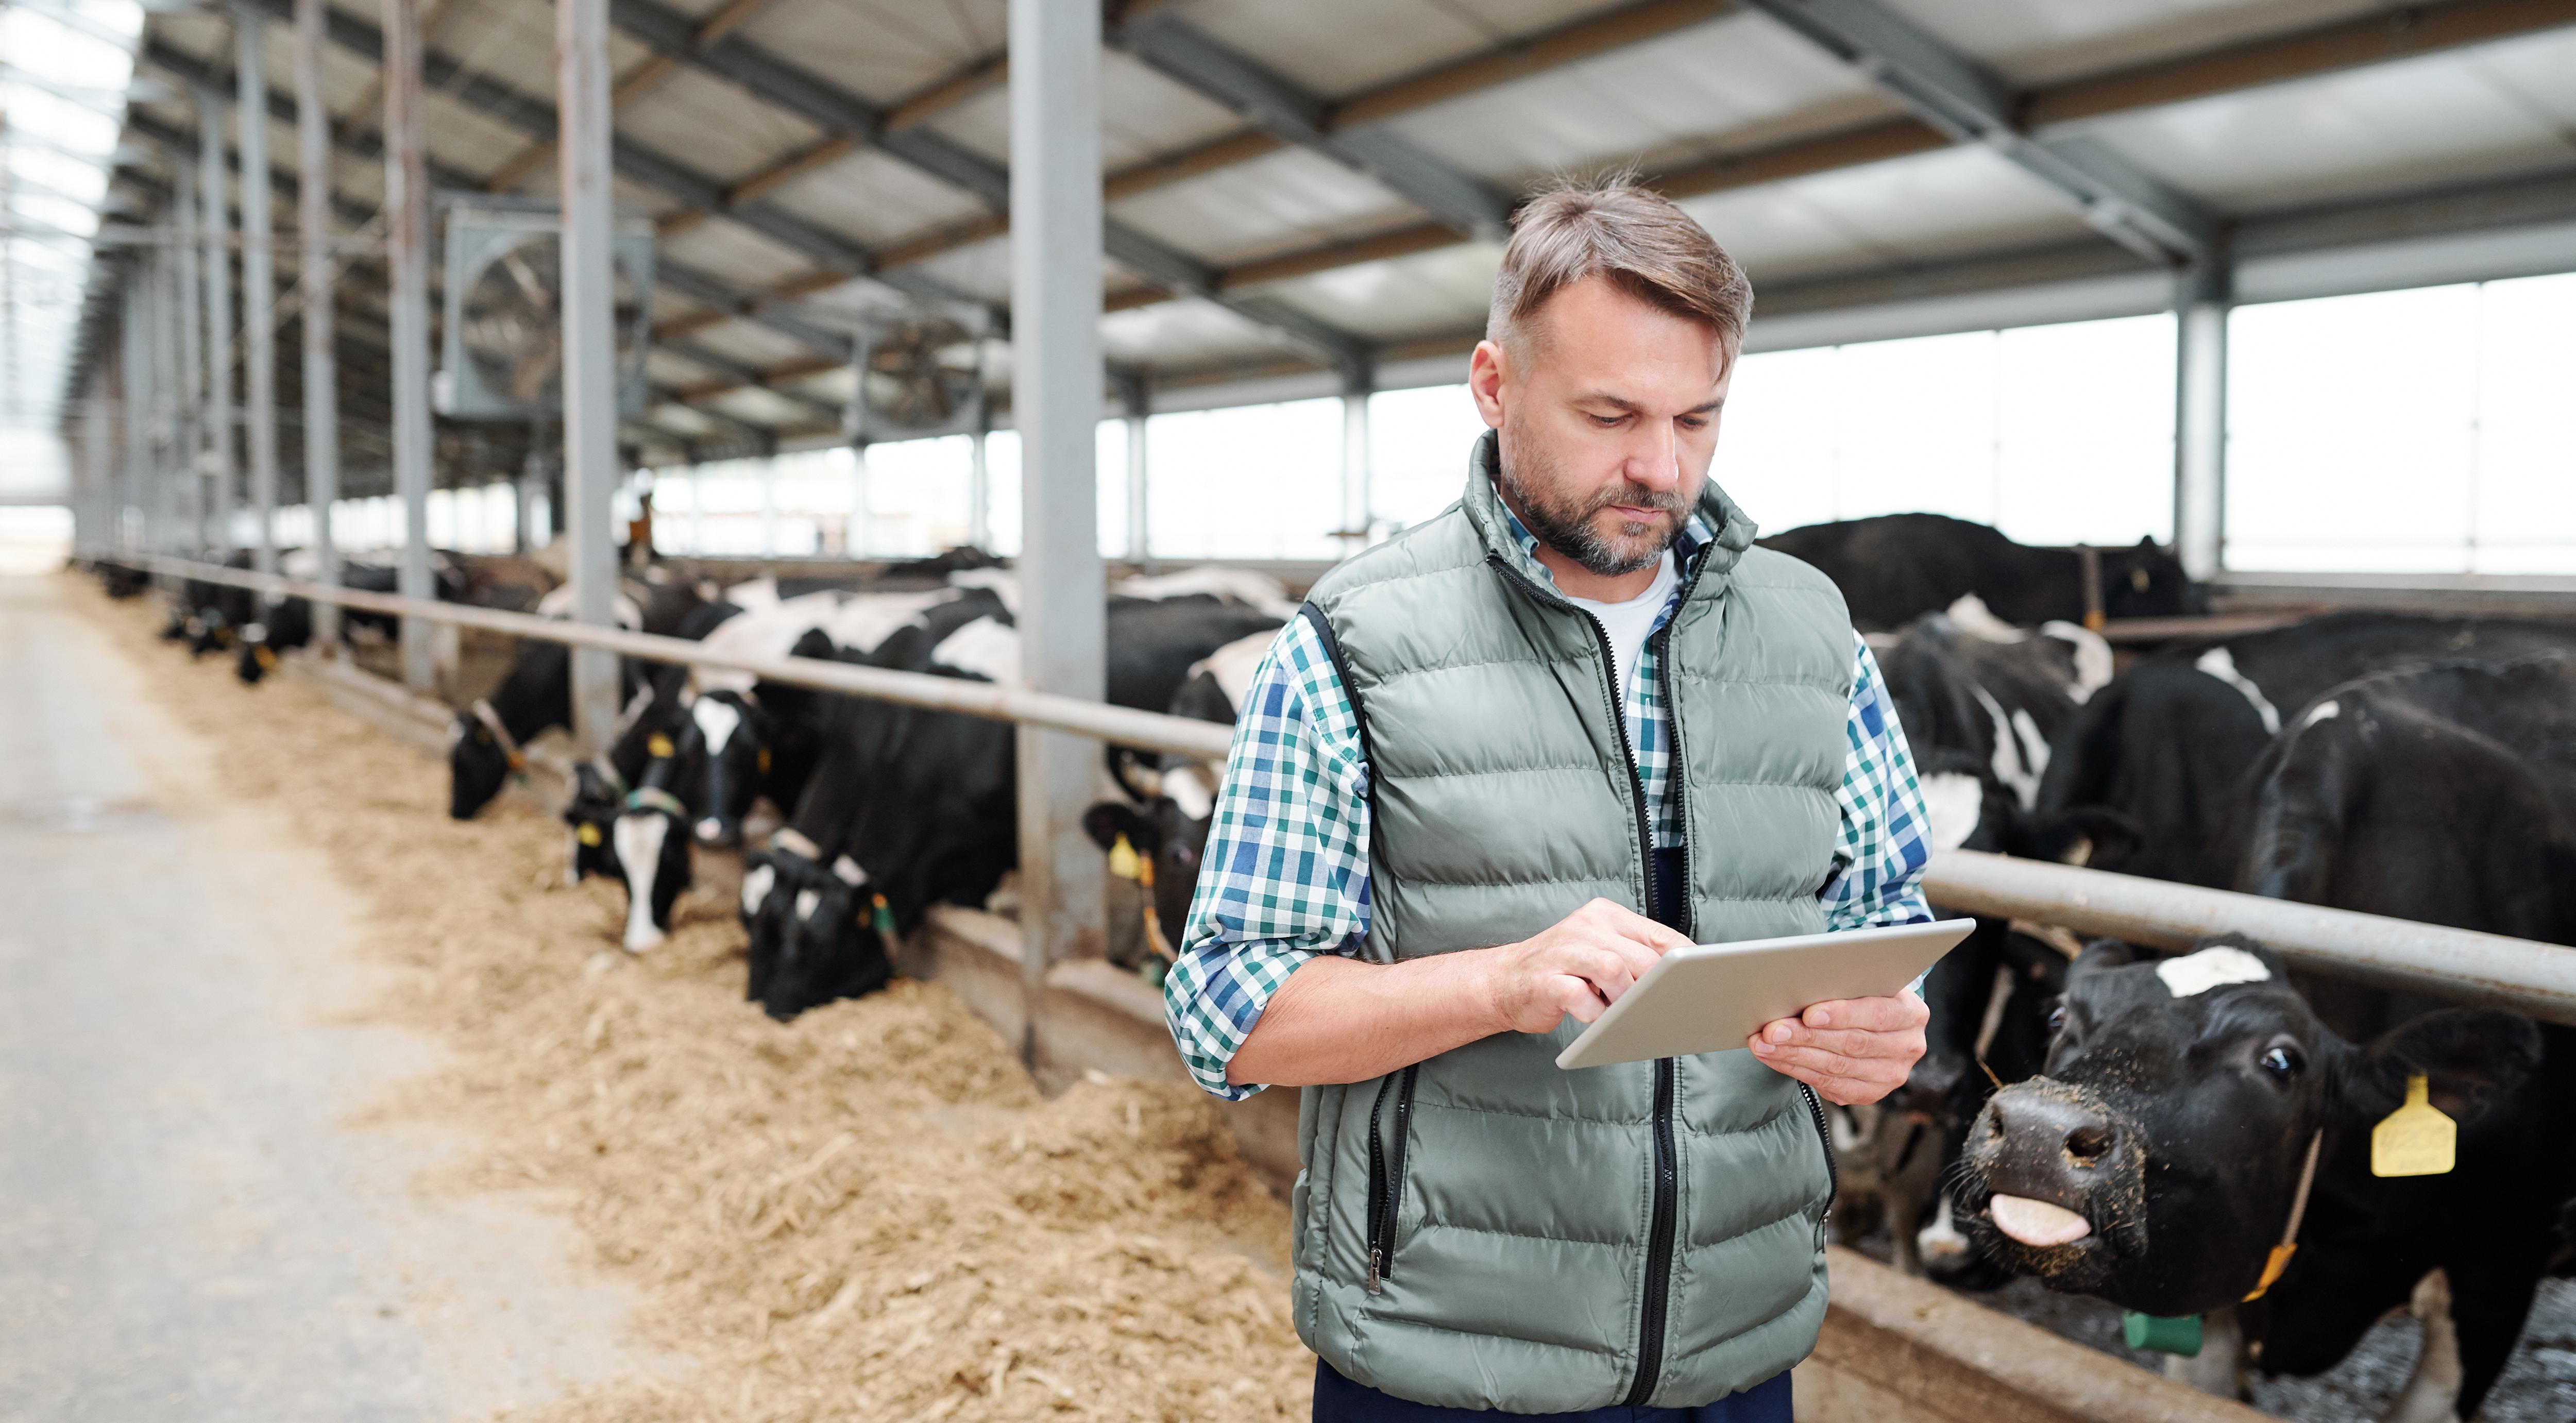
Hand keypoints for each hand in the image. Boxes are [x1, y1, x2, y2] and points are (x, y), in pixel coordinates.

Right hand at [1479, 898, 1693, 1034]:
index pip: (1660, 936)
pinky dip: (1595, 1014)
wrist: (1502, 982)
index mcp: (1605, 915)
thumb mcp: (1599, 951)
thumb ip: (1634, 956)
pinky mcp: (1547, 980)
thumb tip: (1682, 981)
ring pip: (1615, 970)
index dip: (1686, 964)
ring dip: (1625, 1000)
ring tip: (1619, 1011)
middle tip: (1655, 1008)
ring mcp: (1564, 951)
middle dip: (1655, 989)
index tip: (1701, 985)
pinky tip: (1592, 1017)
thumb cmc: (1561, 971)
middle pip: (1643, 957)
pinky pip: (1582, 998)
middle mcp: (1585, 926)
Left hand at [1747, 992, 1928, 1105]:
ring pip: (1836, 1067)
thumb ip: (1843, 984)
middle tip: (1771, 1031)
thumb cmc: (1862, 995)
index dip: (1842, 1015)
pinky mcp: (1870, 1093)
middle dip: (1806, 1037)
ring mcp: (1891, 1075)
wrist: (1877, 1024)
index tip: (1808, 1014)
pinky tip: (1774, 1058)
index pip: (1877, 1014)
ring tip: (1763, 1044)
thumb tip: (1800, 986)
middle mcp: (1908, 1047)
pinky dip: (1796, 1070)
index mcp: (1911, 1013)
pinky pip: (1828, 1084)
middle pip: (1851, 1043)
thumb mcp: (1863, 983)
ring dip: (1793, 1055)